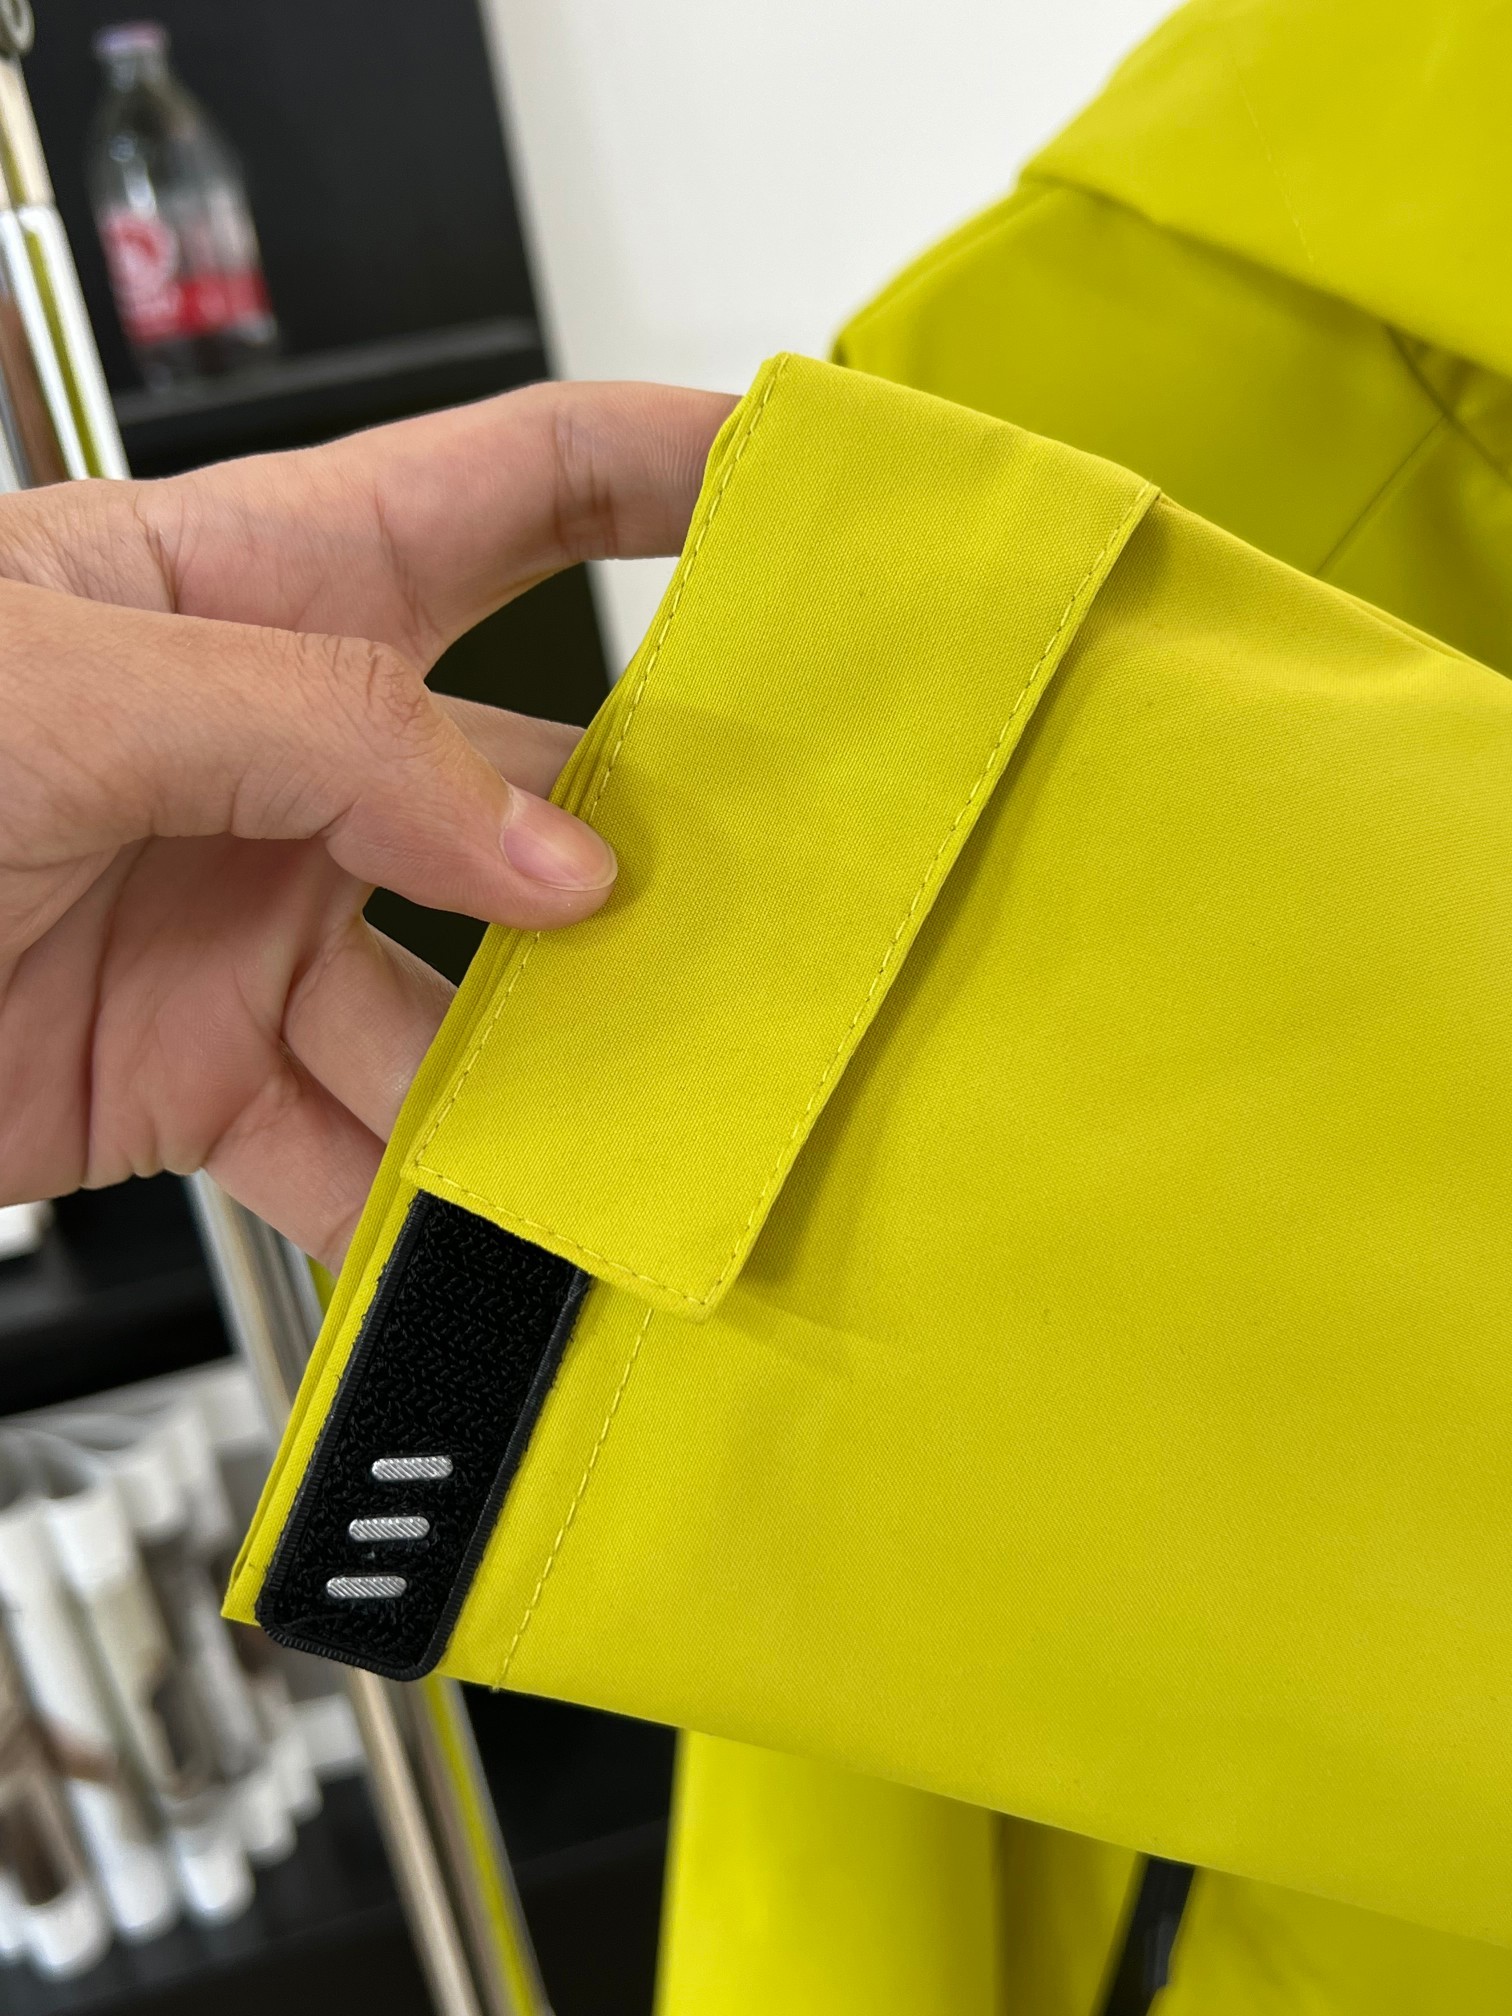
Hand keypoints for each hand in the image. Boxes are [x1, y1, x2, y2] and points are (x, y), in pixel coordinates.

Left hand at [0, 382, 735, 1264]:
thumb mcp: (73, 684)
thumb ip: (331, 739)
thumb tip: (548, 856)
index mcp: (263, 587)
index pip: (517, 490)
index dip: (671, 469)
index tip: (812, 493)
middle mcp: (287, 757)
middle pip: (535, 783)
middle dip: (662, 834)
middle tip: (784, 893)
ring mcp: (254, 924)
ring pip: (468, 1004)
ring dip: (556, 1067)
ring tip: (648, 1107)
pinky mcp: (205, 1080)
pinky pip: (360, 1148)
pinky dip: (430, 1206)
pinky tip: (496, 1231)